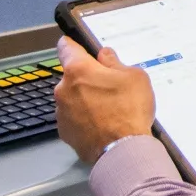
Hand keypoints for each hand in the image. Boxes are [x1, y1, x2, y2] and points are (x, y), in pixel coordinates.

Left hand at [54, 36, 155, 164]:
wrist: (122, 151)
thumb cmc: (129, 110)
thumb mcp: (134, 77)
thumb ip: (115, 62)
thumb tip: (104, 56)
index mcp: (78, 70)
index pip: (66, 47)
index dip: (74, 44)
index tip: (80, 46)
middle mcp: (63, 89)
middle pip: (72, 76)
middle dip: (87, 78)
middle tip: (109, 87)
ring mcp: (61, 113)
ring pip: (72, 98)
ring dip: (84, 100)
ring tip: (108, 110)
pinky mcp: (64, 132)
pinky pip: (73, 118)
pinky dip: (84, 119)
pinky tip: (102, 125)